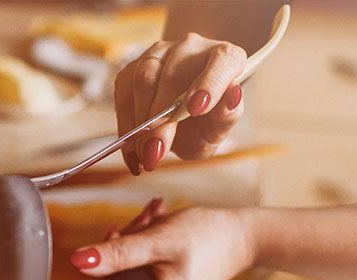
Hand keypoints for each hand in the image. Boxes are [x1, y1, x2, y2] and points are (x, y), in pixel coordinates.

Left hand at [73, 203, 254, 279]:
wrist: (244, 235)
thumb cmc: (210, 238)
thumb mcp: (157, 241)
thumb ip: (117, 254)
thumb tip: (80, 262)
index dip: (109, 262)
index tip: (121, 234)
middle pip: (121, 279)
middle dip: (127, 244)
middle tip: (144, 222)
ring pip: (133, 270)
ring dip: (138, 240)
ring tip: (156, 220)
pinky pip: (148, 270)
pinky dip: (150, 247)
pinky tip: (160, 228)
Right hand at [115, 34, 247, 173]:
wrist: (186, 113)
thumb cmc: (207, 118)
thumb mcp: (220, 126)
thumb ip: (227, 115)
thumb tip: (232, 96)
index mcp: (225, 57)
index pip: (222, 61)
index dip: (209, 83)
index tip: (196, 110)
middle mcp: (192, 48)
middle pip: (173, 75)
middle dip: (161, 118)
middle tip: (157, 151)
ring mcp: (160, 53)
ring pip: (143, 79)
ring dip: (140, 122)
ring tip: (145, 154)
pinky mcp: (133, 68)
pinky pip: (124, 93)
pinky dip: (126, 126)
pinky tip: (133, 151)